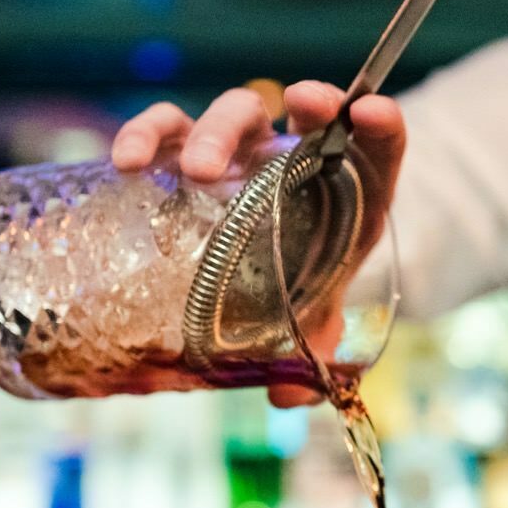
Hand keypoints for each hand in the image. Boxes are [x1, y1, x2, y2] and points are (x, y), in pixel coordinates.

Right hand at [111, 83, 407, 407]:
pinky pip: (169, 126)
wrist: (261, 268)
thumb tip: (292, 394)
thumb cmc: (302, 282)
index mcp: (347, 188)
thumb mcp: (318, 315)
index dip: (381, 127)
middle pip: (304, 114)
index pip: (378, 145)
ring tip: (196, 168)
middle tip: (283, 153)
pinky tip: (126, 160)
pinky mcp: (191, 148)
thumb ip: (317, 351)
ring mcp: (246, 148)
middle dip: (291, 117)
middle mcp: (298, 156)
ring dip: (217, 130)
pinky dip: (146, 132)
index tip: (372, 112)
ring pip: (238, 112)